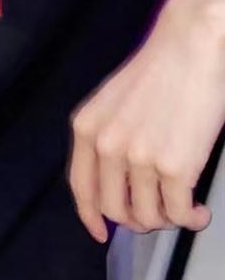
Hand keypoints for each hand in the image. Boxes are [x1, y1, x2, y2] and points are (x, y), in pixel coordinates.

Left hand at [67, 0, 224, 242]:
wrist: (191, 46)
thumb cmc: (161, 70)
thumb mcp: (114, 102)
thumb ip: (108, 138)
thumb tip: (118, 181)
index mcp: (87, 128)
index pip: (80, 188)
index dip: (90, 216)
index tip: (99, 232)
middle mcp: (106, 146)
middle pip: (113, 208)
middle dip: (137, 220)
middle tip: (159, 214)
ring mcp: (138, 158)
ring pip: (147, 216)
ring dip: (167, 220)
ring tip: (183, 210)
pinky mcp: (173, 167)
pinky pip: (177, 213)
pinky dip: (189, 219)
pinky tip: (198, 212)